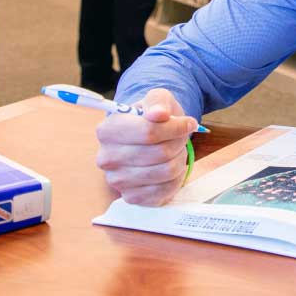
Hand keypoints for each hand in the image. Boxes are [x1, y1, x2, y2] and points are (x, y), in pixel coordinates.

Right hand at [94, 88, 199, 205]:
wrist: (149, 135)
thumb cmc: (152, 116)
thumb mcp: (157, 99)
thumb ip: (158, 102)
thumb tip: (159, 113)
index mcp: (108, 130)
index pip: (149, 132)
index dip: (175, 127)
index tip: (188, 122)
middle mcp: (107, 158)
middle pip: (160, 153)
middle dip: (178, 142)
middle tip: (179, 136)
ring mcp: (117, 181)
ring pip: (165, 172)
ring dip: (179, 159)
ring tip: (174, 150)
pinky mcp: (130, 197)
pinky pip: (164, 192)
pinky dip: (176, 178)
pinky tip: (170, 166)